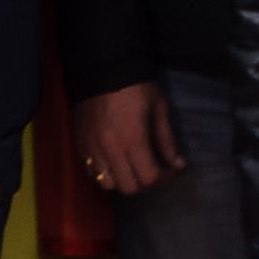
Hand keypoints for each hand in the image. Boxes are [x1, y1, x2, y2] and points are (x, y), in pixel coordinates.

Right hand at [72, 82, 185, 196]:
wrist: (103, 70)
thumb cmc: (137, 87)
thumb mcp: (159, 109)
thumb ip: (167, 140)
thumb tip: (179, 164)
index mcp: (133, 141)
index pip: (148, 178)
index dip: (164, 179)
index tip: (172, 170)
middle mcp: (110, 151)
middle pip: (128, 188)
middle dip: (145, 184)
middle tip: (154, 170)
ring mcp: (92, 150)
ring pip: (107, 184)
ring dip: (124, 181)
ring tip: (133, 167)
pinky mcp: (80, 146)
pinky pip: (91, 172)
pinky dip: (105, 173)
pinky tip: (115, 161)